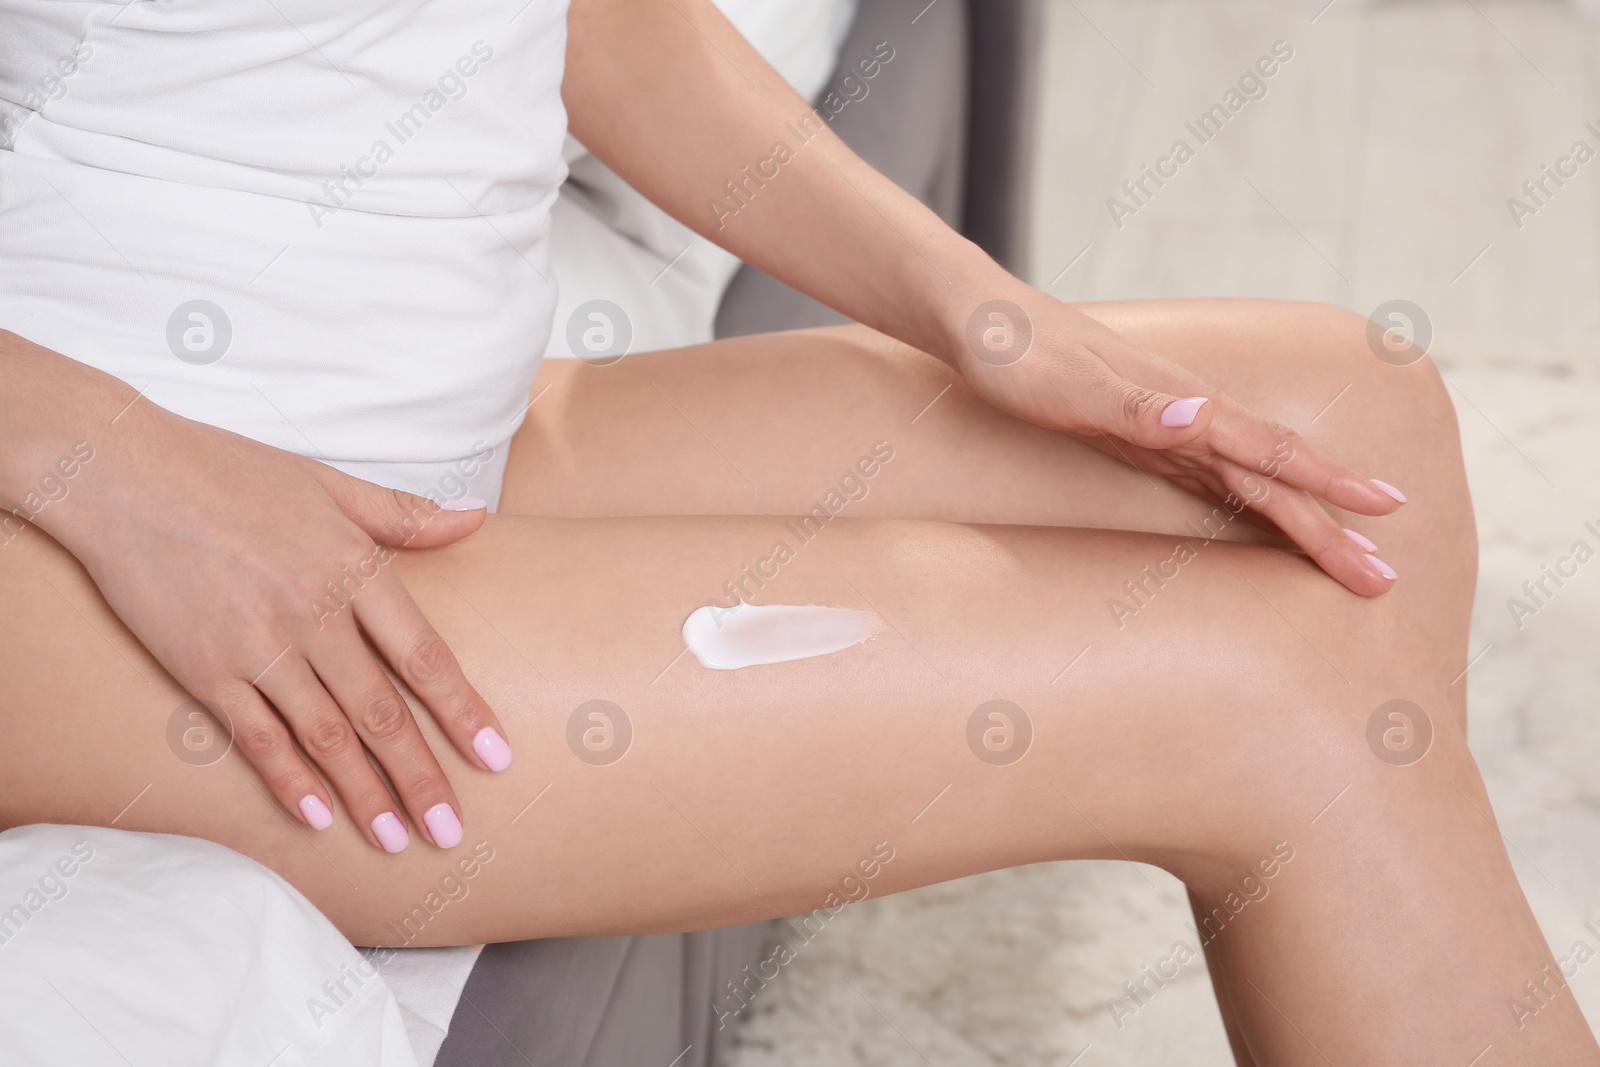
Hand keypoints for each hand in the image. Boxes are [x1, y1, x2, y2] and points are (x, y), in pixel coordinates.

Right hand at [57, 405, 512, 851]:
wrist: (121, 473)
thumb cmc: (228, 471)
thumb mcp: (328, 482)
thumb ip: (404, 513)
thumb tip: (476, 520)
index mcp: (353, 567)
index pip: (425, 656)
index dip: (464, 712)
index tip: (496, 757)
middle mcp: (313, 614)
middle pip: (381, 713)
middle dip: (421, 778)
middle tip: (452, 832)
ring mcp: (257, 646)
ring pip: (327, 737)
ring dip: (366, 796)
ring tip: (399, 841)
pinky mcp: (203, 669)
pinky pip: (257, 738)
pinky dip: (290, 782)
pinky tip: (319, 819)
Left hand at [952, 294, 1404, 595]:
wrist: (979, 320)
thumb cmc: (1015, 354)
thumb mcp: (1067, 384)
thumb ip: (1135, 403)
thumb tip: (1203, 415)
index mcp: (1181, 402)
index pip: (1268, 451)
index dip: (1324, 484)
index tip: (1381, 513)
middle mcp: (1187, 413)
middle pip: (1272, 475)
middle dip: (1328, 525)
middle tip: (1381, 578)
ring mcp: (1167, 424)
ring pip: (1250, 478)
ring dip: (1300, 517)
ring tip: (1345, 552)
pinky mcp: (1142, 435)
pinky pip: (1212, 477)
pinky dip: (1249, 500)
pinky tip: (1265, 516)